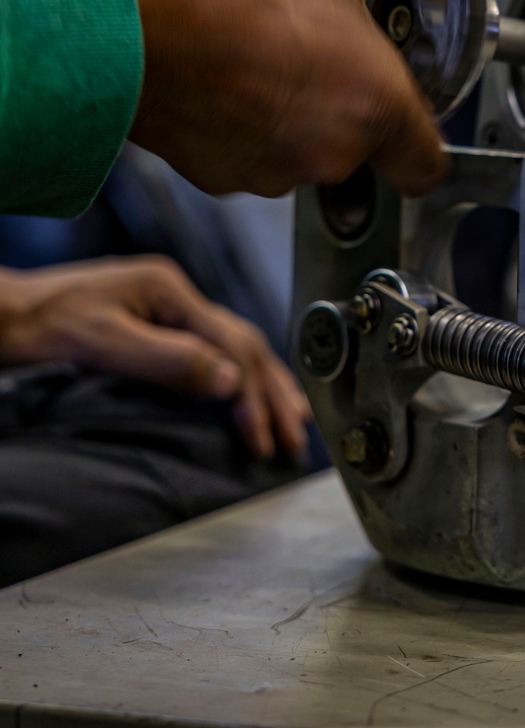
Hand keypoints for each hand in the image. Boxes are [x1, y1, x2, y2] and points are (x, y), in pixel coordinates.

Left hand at [0, 256, 309, 459]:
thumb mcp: (108, 343)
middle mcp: (176, 295)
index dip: (252, 395)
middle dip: (272, 392)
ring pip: (233, 345)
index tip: (264, 437)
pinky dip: (237, 376)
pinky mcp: (155, 323)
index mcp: (170, 291)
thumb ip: (171, 360)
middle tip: (293, 437)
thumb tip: (231, 381)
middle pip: (243, 343)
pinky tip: (244, 393)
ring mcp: (166, 307)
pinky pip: (212, 349)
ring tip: (290, 416)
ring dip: (263, 384)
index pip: (232, 345)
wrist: (6, 315)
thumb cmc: (45, 323)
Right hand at [120, 0, 474, 197]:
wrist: (131, 29)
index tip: (407, 109)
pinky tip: (232, 84)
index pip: (428, 165)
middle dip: (351, 109)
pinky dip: (249, 132)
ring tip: (272, 60)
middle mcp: (334, 152)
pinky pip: (256, 163)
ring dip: (300, 120)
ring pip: (308, 157)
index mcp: (376, 103)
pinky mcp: (226, 179)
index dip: (421, 139)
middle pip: (365, 152)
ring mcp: (277, 174)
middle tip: (326, 57)